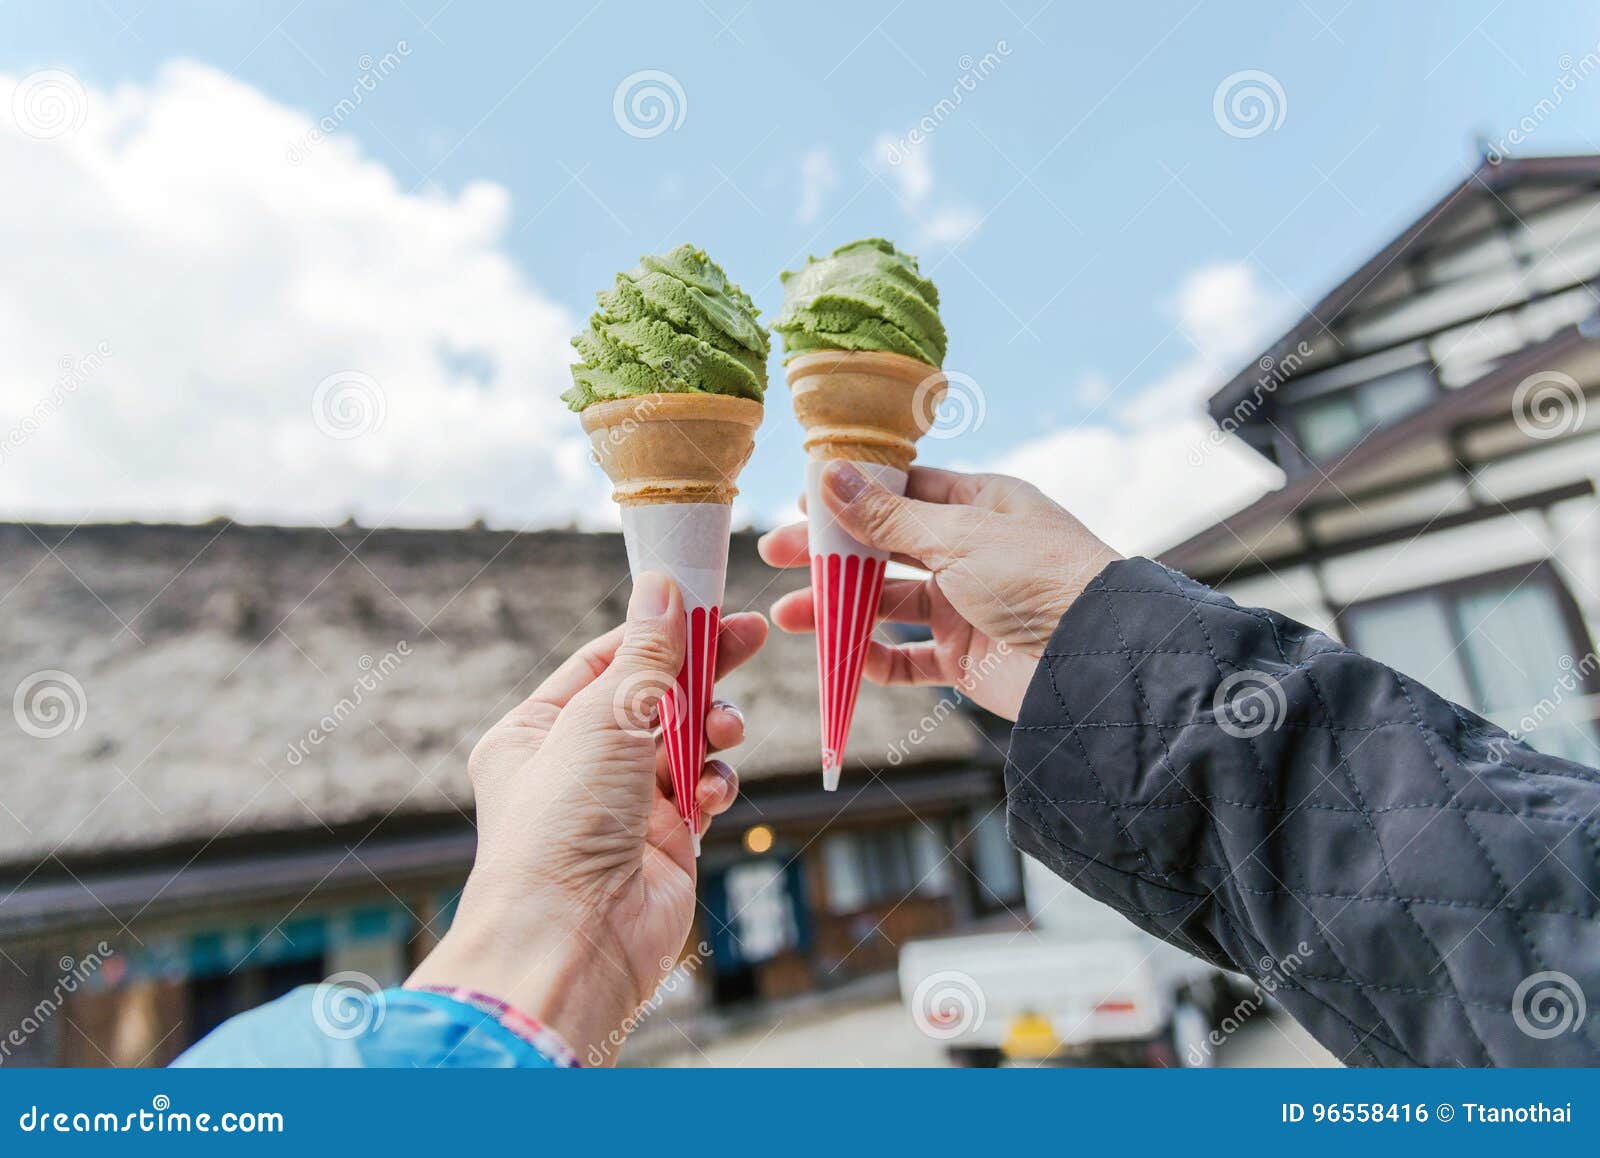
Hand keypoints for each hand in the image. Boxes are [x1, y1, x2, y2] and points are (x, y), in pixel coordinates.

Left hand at [407, 572, 766, 1063]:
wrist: (576, 937)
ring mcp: (622, 805)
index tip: (708, 603)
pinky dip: (713, 784)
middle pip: (652, 696)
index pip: (604, 660)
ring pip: (685, 742)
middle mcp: (576, 765)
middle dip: (700, 671)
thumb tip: (662, 587)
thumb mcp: (604, 717)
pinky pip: (702, 790)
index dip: (657, 630)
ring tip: (724, 730)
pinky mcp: (664, 841)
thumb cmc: (563, 824)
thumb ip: (646, 654)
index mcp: (536, 730)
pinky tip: (708, 794)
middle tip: (752, 634)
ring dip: (709, 730)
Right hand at [758, 463, 1118, 719]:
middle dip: (834, 554)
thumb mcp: (957, 537)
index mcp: (981, 504)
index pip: (905, 491)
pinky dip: (875, 659)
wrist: (1096, 659)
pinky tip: (843, 656)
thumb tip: (831, 474)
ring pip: (890, 604)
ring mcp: (969, 605)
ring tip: (791, 615)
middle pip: (888, 548)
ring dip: (841, 609)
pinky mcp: (968, 658)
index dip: (854, 496)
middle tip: (776, 555)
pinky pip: (911, 658)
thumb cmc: (1039, 577)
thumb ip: (888, 518)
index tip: (803, 502)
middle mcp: (974, 551)